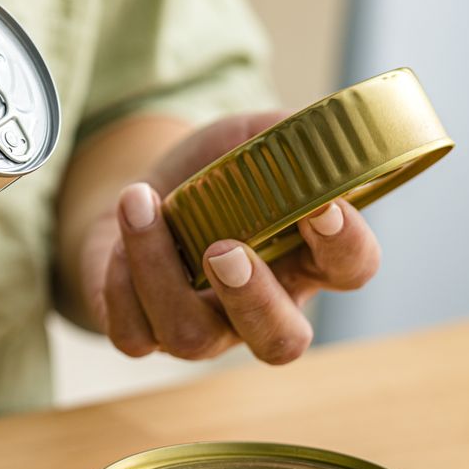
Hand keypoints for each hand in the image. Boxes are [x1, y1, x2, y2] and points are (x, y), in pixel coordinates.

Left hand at [81, 111, 381, 364]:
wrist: (139, 197)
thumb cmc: (209, 171)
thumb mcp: (248, 138)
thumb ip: (284, 134)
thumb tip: (311, 127)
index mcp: (305, 259)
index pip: (350, 268)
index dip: (346, 245)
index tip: (324, 207)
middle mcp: (261, 308)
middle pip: (280, 342)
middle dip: (254, 301)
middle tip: (224, 250)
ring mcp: (203, 331)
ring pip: (191, 336)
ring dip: (159, 267)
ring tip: (140, 200)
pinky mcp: (144, 335)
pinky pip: (133, 334)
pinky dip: (120, 281)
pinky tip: (118, 234)